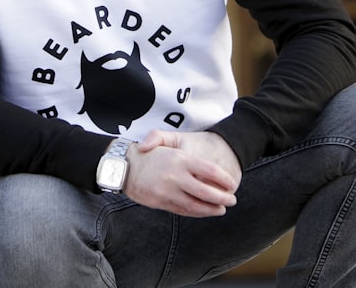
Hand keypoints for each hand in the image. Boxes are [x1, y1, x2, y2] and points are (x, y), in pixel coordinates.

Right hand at [122, 131, 240, 217]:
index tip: (231, 184)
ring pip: (196, 205)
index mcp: (181, 159)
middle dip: (222, 198)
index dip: (223, 179)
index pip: (210, 171)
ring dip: (211, 209)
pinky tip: (203, 212)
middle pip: (206, 192)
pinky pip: (183, 210)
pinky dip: (196, 213)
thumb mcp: (164, 141)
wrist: (123, 167)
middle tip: (232, 200)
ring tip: (221, 209)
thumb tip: (201, 160)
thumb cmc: (147, 155)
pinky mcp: (161, 202)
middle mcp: (176, 176)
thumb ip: (185, 147)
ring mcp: (168, 191)